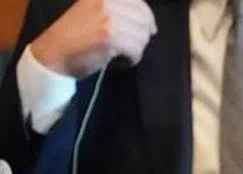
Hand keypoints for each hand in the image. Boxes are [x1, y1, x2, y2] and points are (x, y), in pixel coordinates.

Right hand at [30, 0, 156, 79]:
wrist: (54, 53)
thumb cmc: (75, 35)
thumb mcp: (93, 10)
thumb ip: (118, 10)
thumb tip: (150, 22)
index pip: (140, 4)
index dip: (147, 19)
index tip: (149, 29)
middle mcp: (107, 2)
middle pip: (145, 22)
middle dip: (140, 37)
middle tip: (126, 46)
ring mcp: (109, 18)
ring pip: (142, 38)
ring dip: (134, 49)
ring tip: (116, 52)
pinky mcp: (111, 37)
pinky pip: (136, 51)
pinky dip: (130, 60)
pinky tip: (115, 60)